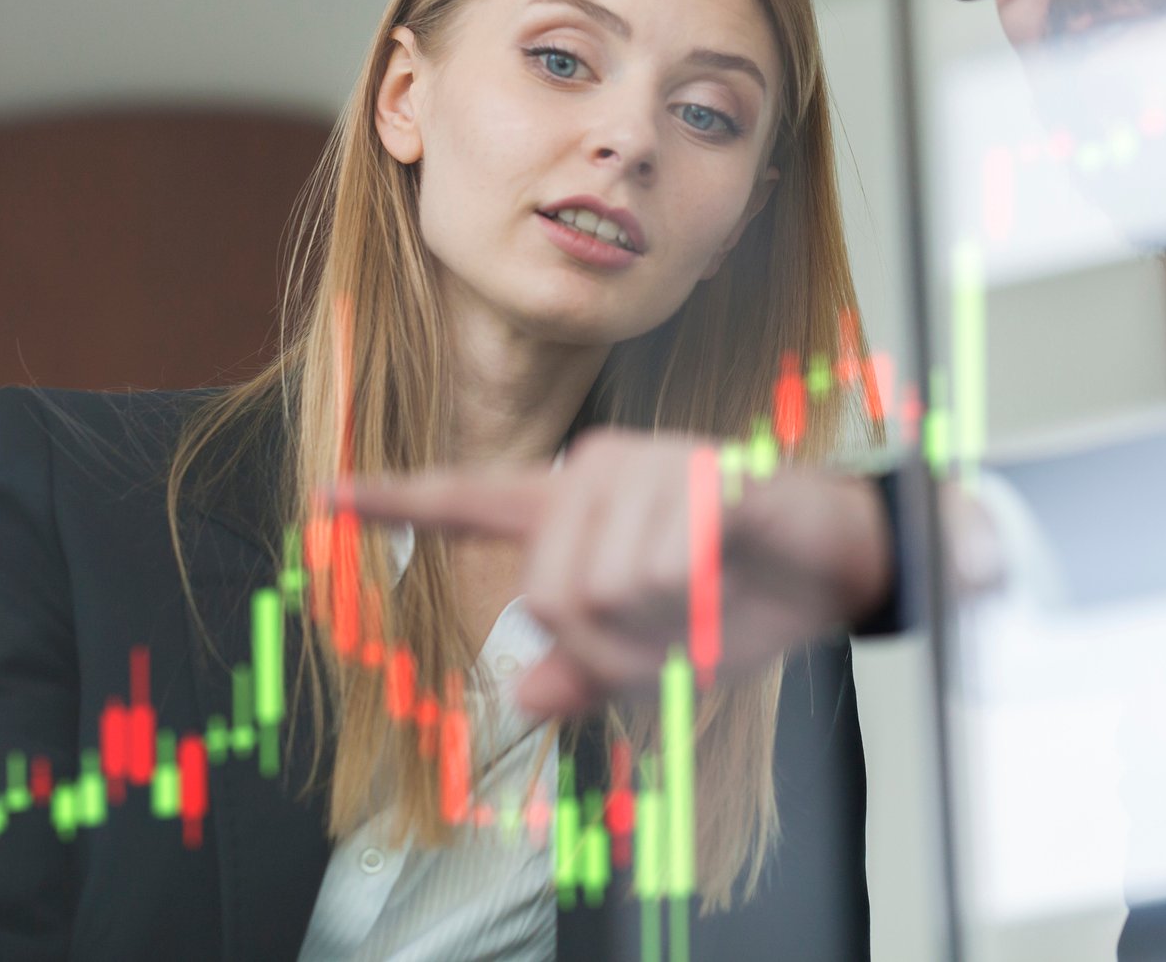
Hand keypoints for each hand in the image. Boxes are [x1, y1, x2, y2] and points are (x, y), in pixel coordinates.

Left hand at [348, 427, 891, 717]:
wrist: (836, 557)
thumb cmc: (738, 593)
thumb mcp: (653, 653)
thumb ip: (584, 672)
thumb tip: (523, 697)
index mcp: (571, 509)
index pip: (467, 499)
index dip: (397, 502)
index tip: (329, 494)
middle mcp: (593, 473)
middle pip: (547, 597)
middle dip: (610, 646)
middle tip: (670, 627)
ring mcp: (646, 467)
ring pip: (604, 592)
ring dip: (662, 625)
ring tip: (706, 594)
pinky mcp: (702, 476)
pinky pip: (663, 568)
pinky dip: (696, 597)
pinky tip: (726, 569)